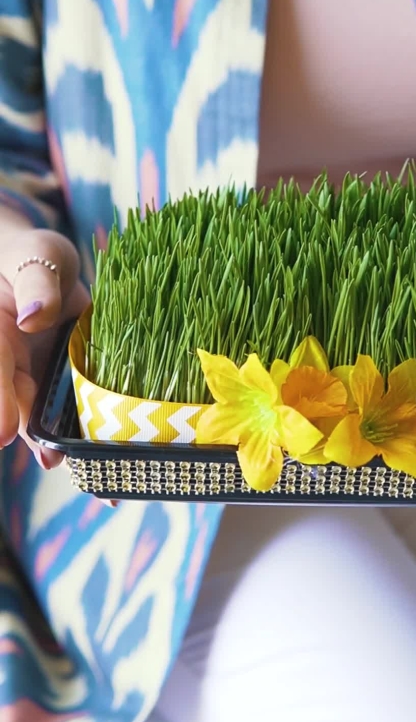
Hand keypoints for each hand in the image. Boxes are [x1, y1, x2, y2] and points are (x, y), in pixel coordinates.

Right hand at [0, 228, 89, 467]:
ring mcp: (31, 376)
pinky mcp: (59, 385)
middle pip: (11, 401)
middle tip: (49, 459)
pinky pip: (66, 412)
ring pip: (37, 414)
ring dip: (53, 442)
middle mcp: (7, 361)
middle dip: (25, 431)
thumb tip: (35, 318)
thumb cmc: (34, 256)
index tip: (3, 433)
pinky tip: (100, 461)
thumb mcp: (37, 256)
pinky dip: (81, 435)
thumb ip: (38, 283)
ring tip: (73, 466)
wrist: (47, 266)